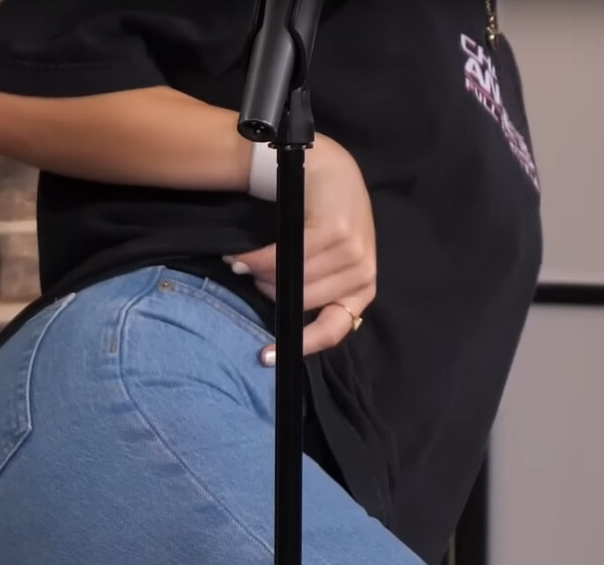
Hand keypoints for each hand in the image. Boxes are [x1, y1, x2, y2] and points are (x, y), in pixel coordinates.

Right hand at [224, 136, 376, 364]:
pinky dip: (256, 259)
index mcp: (362, 289)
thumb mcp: (329, 260)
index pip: (334, 329)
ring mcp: (353, 251)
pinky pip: (284, 256)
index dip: (300, 344)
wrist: (331, 171)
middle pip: (301, 301)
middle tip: (250, 277)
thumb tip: (282, 327)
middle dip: (269, 292)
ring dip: (259, 274)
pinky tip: (240, 257)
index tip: (264, 354)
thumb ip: (316, 290)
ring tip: (244, 263)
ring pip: (292, 280)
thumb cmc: (325, 219)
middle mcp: (363, 273)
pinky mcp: (336, 231)